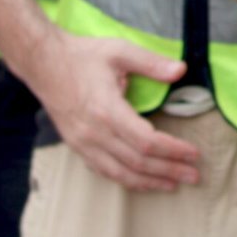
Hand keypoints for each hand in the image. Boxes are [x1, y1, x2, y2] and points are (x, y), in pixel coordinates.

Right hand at [20, 31, 200, 192]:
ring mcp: (83, 143)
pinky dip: (126, 180)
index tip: (194, 153)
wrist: (43, 63)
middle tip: (193, 176)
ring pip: (121, 173)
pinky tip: (141, 181)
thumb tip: (181, 70)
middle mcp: (95, 133)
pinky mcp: (76, 146)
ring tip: (173, 184)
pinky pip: (104, 171)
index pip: (147, 141)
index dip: (173, 150)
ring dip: (150, 182)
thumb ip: (151, 63)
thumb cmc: (82, 55)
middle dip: (169, 170)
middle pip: (138, 162)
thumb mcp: (119, 51)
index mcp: (107, 110)